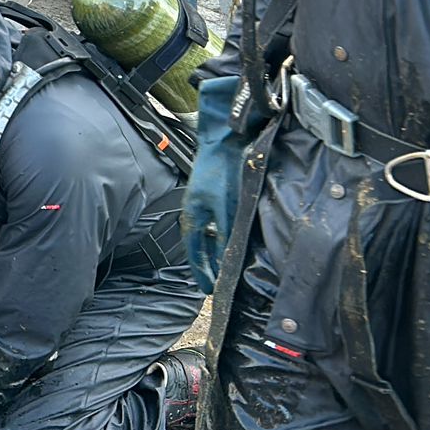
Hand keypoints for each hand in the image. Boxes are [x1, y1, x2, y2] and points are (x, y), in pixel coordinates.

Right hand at [183, 74, 246, 292]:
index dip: (203, 272)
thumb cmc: (223, 170)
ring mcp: (205, 202)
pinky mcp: (216, 194)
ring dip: (217, 252)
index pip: (195, 253)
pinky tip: (235, 239)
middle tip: (216, 284)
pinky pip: (218, 223)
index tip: (210, 289)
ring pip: (210, 235)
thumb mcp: (228, 205)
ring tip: (226, 267)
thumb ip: (230, 232)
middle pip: (200, 246)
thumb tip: (231, 258)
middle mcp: (197, 211)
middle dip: (208, 265)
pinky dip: (224, 237)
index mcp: (193, 216)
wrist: (226, 139)